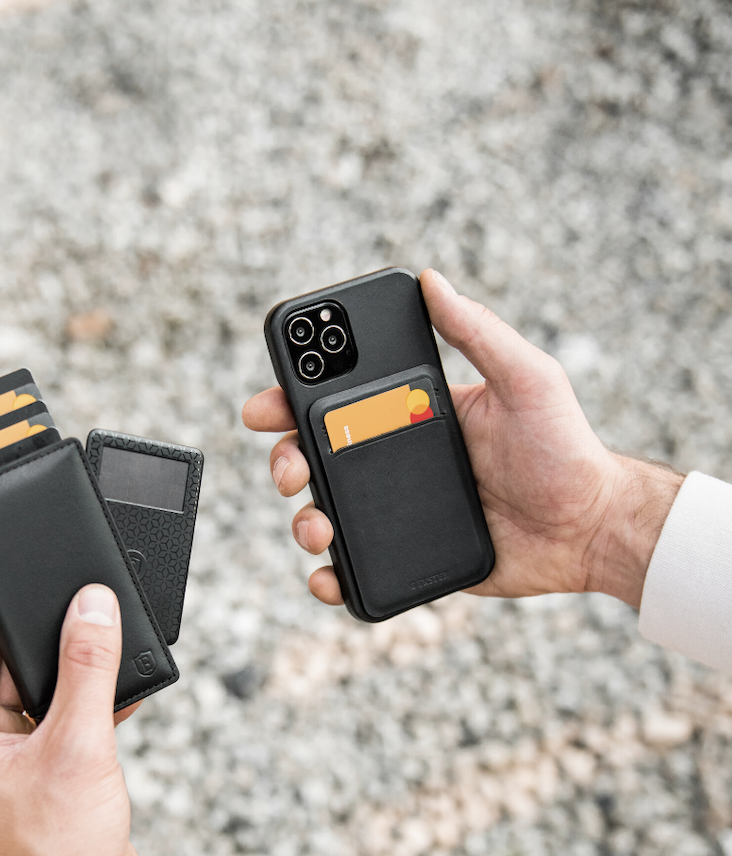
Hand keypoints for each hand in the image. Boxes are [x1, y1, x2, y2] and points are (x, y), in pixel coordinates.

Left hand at [0, 586, 149, 855]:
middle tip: (80, 604)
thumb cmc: (61, 849)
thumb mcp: (76, 743)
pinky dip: (92, 701)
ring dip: (75, 671)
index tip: (20, 567)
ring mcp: (12, 758)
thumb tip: (93, 606)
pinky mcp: (47, 771)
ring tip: (105, 650)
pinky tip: (120, 691)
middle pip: (7, 663)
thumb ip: (87, 667)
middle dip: (46, 636)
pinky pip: (65, 715)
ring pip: (41, 689)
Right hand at [243, 268, 682, 608]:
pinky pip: (354, 566)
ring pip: (324, 512)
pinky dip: (329, 575)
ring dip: (303, 520)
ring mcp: (396, 510)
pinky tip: (328, 576)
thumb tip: (433, 280)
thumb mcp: (526, 378)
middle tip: (289, 470)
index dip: (291, 401)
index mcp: (410, 414)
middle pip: (315, 458)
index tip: (266, 407)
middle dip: (284, 462)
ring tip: (316, 528)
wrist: (589, 529)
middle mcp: (394, 459)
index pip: (338, 401)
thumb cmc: (565, 448)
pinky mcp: (406, 556)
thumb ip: (478, 332)